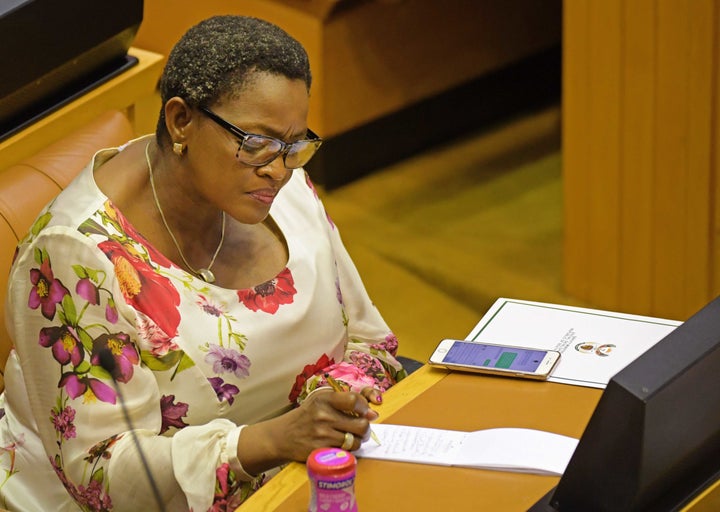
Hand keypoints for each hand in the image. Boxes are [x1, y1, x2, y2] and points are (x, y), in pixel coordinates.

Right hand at [237, 388, 378, 474]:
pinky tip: (340, 446)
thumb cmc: (307, 416)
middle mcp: (323, 415)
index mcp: (324, 399)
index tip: (363, 411)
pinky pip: (345, 453)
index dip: (364, 407)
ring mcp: (322, 435)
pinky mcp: (320, 451)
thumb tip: (372, 413)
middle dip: (365, 428)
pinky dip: (347, 451)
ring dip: (357, 441)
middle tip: (360, 428)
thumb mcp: (321, 400)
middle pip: (361, 424)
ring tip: (350, 437)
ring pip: (355, 441)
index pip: (354, 399)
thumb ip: (345, 401)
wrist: (283, 435)